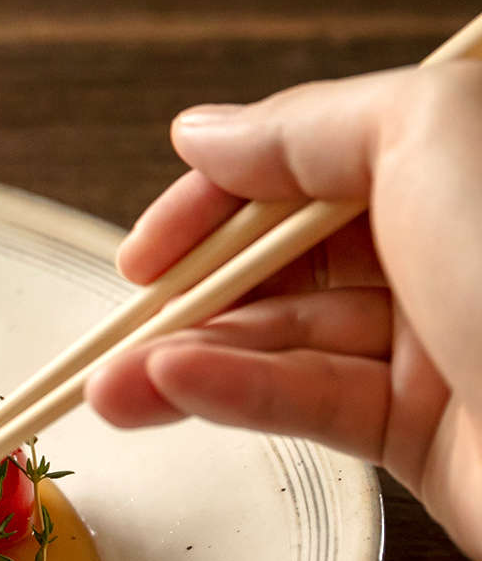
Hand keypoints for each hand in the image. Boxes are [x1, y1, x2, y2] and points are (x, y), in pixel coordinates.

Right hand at [87, 62, 481, 560]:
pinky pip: (309, 403)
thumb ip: (308, 127)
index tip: (147, 243)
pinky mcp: (424, 433)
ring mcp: (436, 342)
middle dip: (192, 290)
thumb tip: (207, 134)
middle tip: (117, 321)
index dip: (217, 199)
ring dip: (188, 358)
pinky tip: (173, 391)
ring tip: (112, 388)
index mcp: (454, 165)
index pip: (307, 165)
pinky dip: (237, 396)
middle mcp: (447, 248)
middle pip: (286, 259)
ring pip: (283, 339)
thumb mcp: (429, 138)